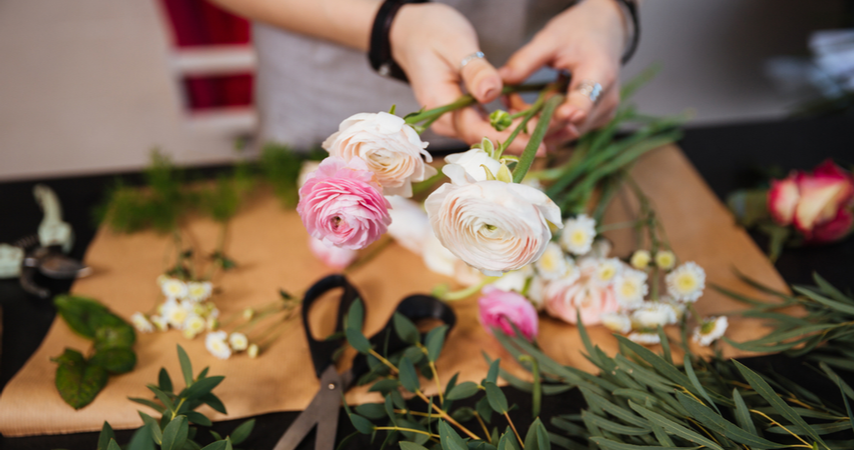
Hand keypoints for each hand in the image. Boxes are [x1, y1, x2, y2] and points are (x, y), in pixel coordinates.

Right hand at [390, 3, 542, 153]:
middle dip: (521, 141)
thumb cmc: (431, 32)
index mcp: (441, 104)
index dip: (508, 140)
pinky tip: (537, 121)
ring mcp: (454, 118)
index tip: (538, 142)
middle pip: (486, 139)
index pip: (477, 131)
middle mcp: (447, 119)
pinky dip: (513, 124)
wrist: (412, 32)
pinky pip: (489, 125)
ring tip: (556, 132)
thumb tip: (492, 92)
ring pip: (490, 135)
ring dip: (520, 134)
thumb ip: (474, 70)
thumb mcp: (455, 44)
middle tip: (558, 138)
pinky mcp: (464, 112)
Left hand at [499, 0, 626, 142]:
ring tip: (515, 104)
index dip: (559, 117)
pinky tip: (530, 108)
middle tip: (508, 107)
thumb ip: (526, 60)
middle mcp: (606, 101)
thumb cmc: (578, 31)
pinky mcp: (594, 121)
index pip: (583, 104)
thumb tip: (500, 80)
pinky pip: (566, 130)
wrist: (604, 31)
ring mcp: (601, 114)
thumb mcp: (550, 38)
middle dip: (534, 121)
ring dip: (537, 124)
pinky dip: (546, 123)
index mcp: (600, 74)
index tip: (536, 122)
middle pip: (568, 126)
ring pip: (564, 132)